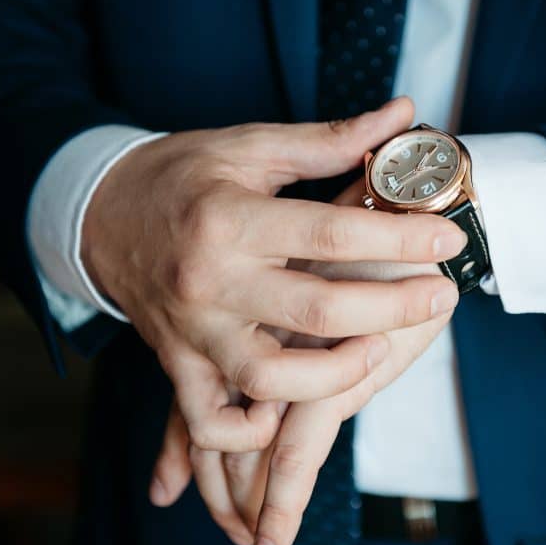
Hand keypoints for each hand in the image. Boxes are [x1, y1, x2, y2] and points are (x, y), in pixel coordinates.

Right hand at [83, 98, 465, 455]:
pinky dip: (252, 431)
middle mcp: (210, 281)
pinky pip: (212, 421)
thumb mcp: (250, 146)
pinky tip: (292, 408)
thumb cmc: (182, 175)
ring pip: (270, 380)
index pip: (331, 233)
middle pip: (317, 313)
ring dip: (336, 375)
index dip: (399, 237)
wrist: (97, 213)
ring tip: (379, 347)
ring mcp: (192, 330)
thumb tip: (402, 113)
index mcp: (229, 218)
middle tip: (442, 294)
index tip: (448, 240)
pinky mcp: (177, 363)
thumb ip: (329, 139)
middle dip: (394, 307)